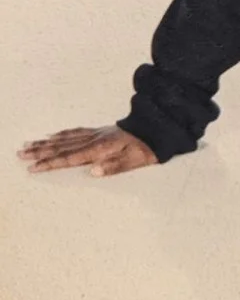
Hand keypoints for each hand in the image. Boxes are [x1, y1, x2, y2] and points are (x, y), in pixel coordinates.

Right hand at [18, 125, 157, 176]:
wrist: (160, 127)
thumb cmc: (149, 147)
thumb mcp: (136, 160)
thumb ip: (115, 166)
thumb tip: (93, 172)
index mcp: (101, 148)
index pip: (70, 158)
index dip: (50, 163)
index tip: (32, 167)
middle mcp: (95, 139)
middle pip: (62, 146)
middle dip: (40, 152)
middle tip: (20, 153)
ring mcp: (97, 133)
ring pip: (66, 138)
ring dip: (46, 142)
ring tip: (28, 144)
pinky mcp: (102, 130)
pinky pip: (76, 132)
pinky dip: (62, 134)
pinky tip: (53, 135)